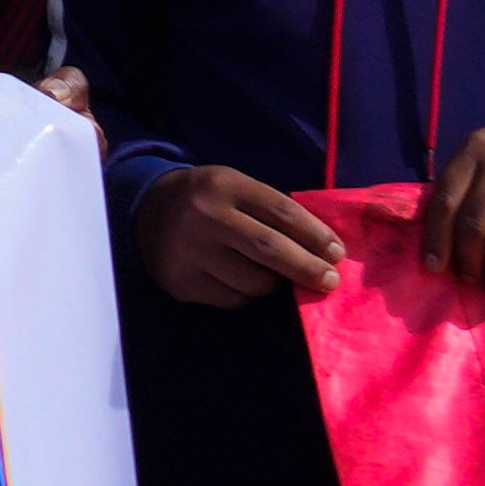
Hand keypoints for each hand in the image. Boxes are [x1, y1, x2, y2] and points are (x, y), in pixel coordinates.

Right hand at [143, 164, 343, 308]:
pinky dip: (247, 295)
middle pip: (270, 249)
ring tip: (276, 277)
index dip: (315, 235)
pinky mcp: (181, 282)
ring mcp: (191, 252)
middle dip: (307, 268)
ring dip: (274, 284)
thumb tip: (322, 250)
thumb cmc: (208, 199)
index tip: (337, 253)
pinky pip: (232, 299)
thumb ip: (271, 211)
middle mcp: (206, 217)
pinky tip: (243, 281)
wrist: (146, 211)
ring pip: (253, 282)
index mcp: (226, 185)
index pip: (282, 212)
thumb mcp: (236, 187)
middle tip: (329, 281)